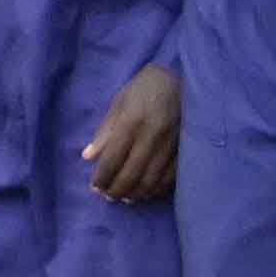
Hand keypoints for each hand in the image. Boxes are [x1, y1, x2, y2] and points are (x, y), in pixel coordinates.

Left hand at [82, 62, 181, 207]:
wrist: (182, 78)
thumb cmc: (145, 89)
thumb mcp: (119, 102)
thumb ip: (105, 131)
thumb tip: (88, 157)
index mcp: (132, 120)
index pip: (113, 158)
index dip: (102, 177)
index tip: (95, 187)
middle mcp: (152, 134)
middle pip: (132, 172)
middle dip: (117, 189)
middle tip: (108, 197)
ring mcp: (172, 142)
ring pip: (152, 178)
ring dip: (136, 193)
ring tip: (125, 198)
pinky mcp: (187, 147)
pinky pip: (171, 176)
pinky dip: (157, 188)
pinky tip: (147, 192)